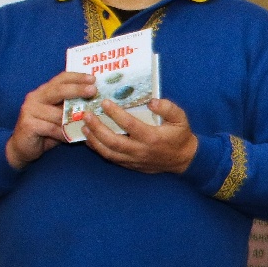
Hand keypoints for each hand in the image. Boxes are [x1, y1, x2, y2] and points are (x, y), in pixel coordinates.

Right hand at [6, 72, 97, 169]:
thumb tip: (95, 102)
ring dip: (73, 122)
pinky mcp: (27, 124)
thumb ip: (71, 107)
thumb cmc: (46, 131)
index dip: (77, 77)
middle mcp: (35, 97)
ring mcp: (29, 110)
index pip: (60, 79)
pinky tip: (70, 139)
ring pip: (58, 114)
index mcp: (44, 92)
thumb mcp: (60, 116)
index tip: (92, 79)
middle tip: (93, 90)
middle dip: (77, 89)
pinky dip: (63, 134)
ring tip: (86, 126)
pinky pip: (52, 128)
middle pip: (58, 90)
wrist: (24, 148)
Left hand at [82, 97, 198, 173]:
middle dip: (97, 128)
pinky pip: (111, 158)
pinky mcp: (131, 165)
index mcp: (152, 137)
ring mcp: (134, 159)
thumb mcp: (180, 118)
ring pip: (109, 152)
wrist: (183, 159)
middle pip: (113, 141)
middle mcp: (141, 150)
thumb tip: (151, 102)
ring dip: (94, 140)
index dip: (115, 113)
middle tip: (86, 115)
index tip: (104, 102)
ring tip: (84, 127)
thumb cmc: (180, 136)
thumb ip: (168, 108)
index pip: (129, 125)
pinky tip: (91, 140)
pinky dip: (99, 149)